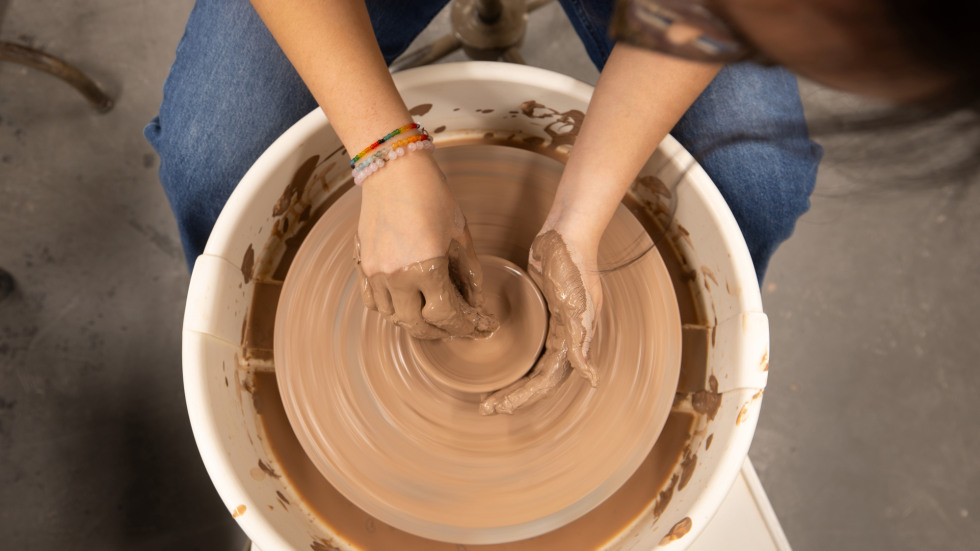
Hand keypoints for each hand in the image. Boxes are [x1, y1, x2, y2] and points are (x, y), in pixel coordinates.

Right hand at [356, 150, 496, 338]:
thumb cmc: (431, 195)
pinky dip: (391, 309)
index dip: (464, 327)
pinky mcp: (361, 264)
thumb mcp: (460, 234)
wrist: (393, 170)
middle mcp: (397, 276)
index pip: (446, 315)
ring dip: (415, 323)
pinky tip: (406, 304)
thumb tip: (475, 303)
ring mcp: (375, 272)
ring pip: (393, 316)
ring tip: (433, 318)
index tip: (478, 327)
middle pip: (417, 324)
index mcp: (427, 267)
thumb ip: (469, 273)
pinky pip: (373, 301)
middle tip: (457, 328)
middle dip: (441, 331)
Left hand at [480, 230, 601, 414]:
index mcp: (573, 340)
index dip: (525, 396)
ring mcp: (551, 326)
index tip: (502, 407)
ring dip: (512, 382)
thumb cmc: (574, 266)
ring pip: (530, 365)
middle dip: (514, 396)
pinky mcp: (539, 312)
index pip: (547, 380)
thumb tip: (590, 378)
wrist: (566, 233)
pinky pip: (527, 345)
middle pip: (537, 378)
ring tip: (489, 396)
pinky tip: (502, 365)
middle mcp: (564, 338)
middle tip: (487, 408)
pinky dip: (516, 360)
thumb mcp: (579, 305)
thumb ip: (581, 341)